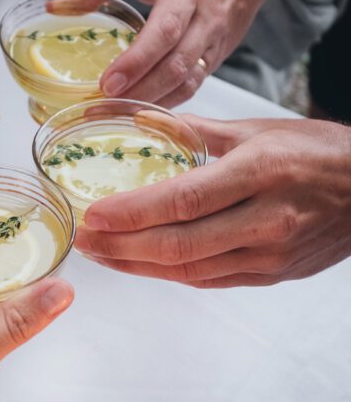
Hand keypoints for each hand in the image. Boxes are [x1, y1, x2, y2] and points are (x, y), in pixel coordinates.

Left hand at [57, 0, 289, 106]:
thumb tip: (60, 4)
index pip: (164, 31)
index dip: (137, 61)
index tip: (108, 82)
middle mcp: (206, 20)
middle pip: (176, 66)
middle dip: (140, 91)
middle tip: (104, 105)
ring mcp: (216, 42)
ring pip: (187, 82)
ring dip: (154, 103)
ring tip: (118, 114)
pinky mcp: (220, 56)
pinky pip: (195, 85)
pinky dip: (170, 101)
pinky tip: (145, 110)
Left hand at [75, 115, 350, 286]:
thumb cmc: (318, 152)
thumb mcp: (258, 129)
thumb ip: (197, 130)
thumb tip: (144, 121)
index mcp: (259, 172)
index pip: (183, 200)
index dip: (133, 213)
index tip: (93, 214)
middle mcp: (266, 219)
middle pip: (180, 244)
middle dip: (123, 246)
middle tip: (84, 239)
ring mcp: (271, 254)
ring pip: (191, 270)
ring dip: (139, 266)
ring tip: (101, 254)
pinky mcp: (273, 275)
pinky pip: (212, 280)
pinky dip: (171, 274)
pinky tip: (142, 265)